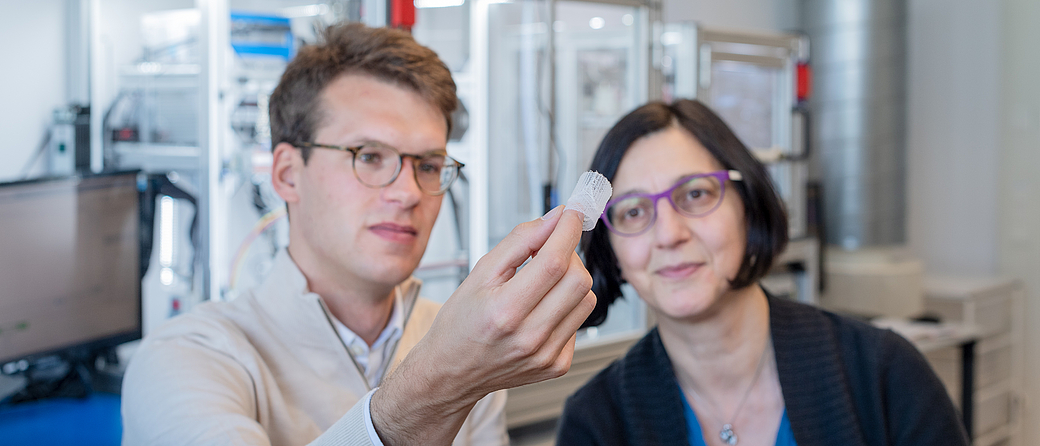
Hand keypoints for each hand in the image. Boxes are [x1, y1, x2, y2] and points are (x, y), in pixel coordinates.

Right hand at [372, 207, 595, 444]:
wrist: (451, 372)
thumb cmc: (459, 324)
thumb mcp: (479, 273)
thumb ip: (520, 241)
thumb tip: (555, 218)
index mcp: (505, 311)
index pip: (554, 261)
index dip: (567, 231)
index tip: (570, 214)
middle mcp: (530, 337)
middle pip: (578, 280)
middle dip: (570, 254)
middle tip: (550, 250)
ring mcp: (546, 355)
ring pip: (586, 299)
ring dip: (571, 280)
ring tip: (543, 281)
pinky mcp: (557, 365)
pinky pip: (579, 322)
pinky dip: (566, 306)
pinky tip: (542, 308)